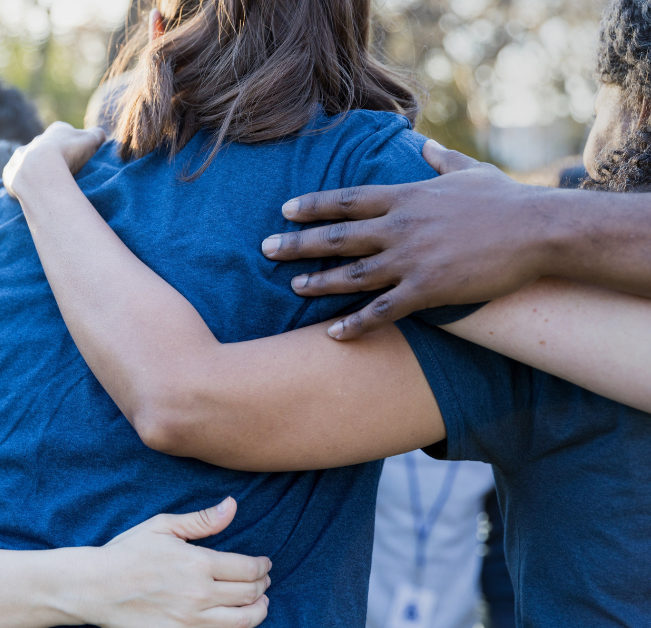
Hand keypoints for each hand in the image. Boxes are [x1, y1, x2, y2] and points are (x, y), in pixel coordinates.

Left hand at [4, 122, 106, 199]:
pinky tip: (32, 193)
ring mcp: (21, 156)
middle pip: (47, 149)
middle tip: (65, 175)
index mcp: (57, 130)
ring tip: (48, 186)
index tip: (79, 158)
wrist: (40, 169)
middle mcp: (36, 141)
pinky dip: (23, 185)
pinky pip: (16, 178)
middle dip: (54, 159)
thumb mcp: (92, 140)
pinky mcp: (10, 173)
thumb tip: (99, 136)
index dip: (75, 146)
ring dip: (37, 172)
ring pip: (29, 163)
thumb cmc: (69, 153)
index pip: (68, 135)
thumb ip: (97, 135)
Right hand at [85, 498, 270, 627]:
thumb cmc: (127, 553)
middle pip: (250, 594)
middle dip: (263, 586)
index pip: (248, 568)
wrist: (96, 588)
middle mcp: (200, 594)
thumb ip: (201, 520)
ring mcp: (191, 620)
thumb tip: (232, 505)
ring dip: (258, 611)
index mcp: (198, 563)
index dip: (262, 566)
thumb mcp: (162, 526)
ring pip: (243, 621)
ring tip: (259, 603)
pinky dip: (235, 627)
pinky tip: (234, 619)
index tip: (264, 564)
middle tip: (264, 581)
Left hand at [260, 140, 553, 339]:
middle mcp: (400, 226)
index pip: (347, 199)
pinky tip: (334, 334)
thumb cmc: (506, 199)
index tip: (284, 210)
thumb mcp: (469, 171)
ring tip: (294, 288)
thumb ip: (440, 161)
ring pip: (353, 274)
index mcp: (406, 196)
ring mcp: (412, 259)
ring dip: (320, 282)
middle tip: (266, 250)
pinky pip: (383, 310)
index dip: (313, 205)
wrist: (539, 229)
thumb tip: (425, 145)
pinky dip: (357, 324)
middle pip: (337, 236)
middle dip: (298, 243)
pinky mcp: (428, 289)